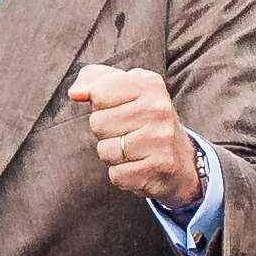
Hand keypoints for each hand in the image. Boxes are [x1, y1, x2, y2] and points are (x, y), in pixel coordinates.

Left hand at [68, 65, 201, 210]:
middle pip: (98, 123)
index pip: (98, 93)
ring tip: (133, 149)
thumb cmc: (140, 118)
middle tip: (128, 132)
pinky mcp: (160, 167)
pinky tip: (139, 166)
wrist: (180, 158)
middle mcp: (159, 107)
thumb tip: (75, 94)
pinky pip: (116, 174)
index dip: (102, 105)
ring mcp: (161, 138)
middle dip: (105, 132)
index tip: (121, 109)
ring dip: (112, 155)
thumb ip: (92, 80)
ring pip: (104, 151)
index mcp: (149, 82)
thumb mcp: (121, 88)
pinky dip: (122, 174)